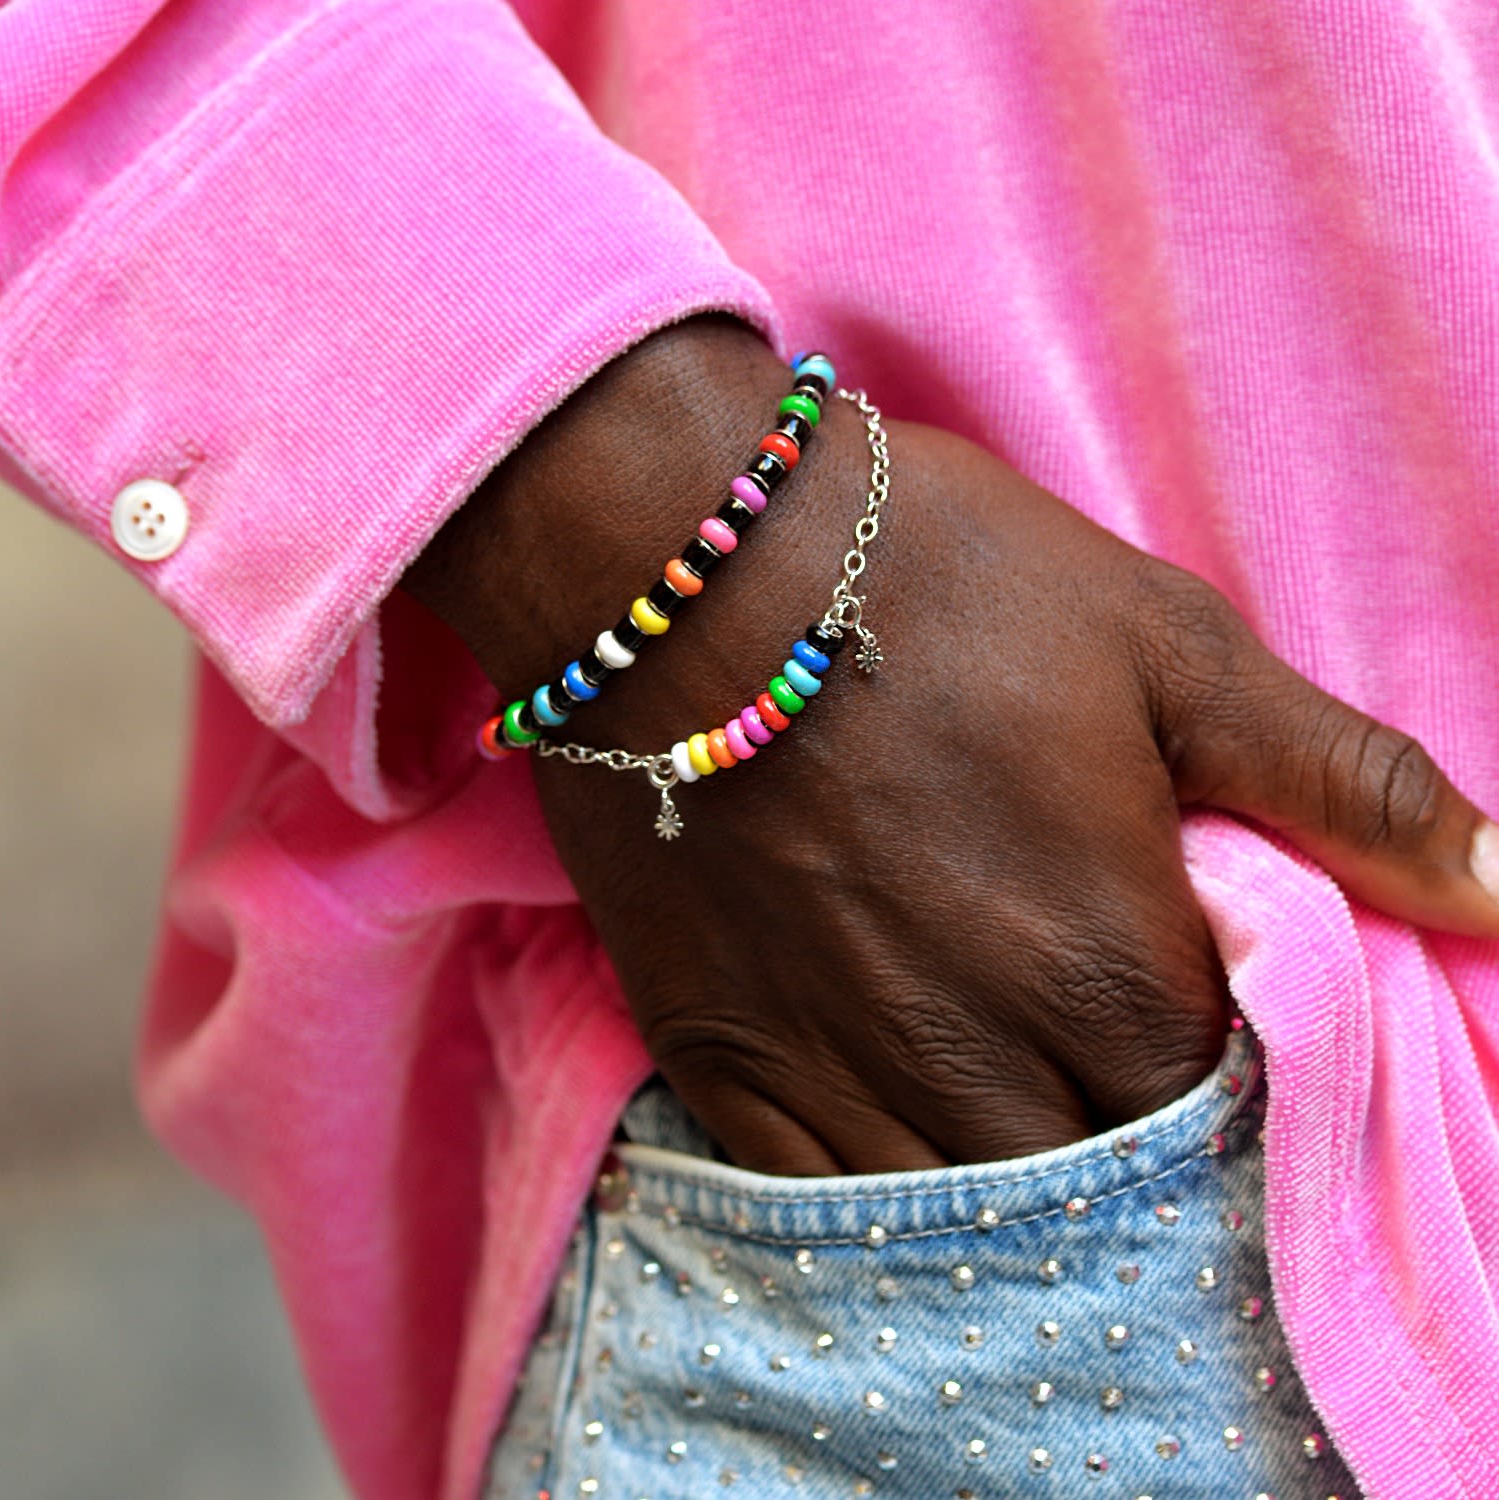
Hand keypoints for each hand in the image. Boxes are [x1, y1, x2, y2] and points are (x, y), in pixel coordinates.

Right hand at [404, 317, 1498, 1172]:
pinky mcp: (726, 1057)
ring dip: (1007, 1191)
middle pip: (1095, 1183)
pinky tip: (899, 1148)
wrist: (676, 565)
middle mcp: (978, 1055)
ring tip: (1010, 1120)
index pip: (1222, 1119)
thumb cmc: (933, 584)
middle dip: (1122, 1145)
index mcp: (1109, 966)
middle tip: (1100, 1070)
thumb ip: (1341, 783)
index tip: (1196, 1032)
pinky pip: (820, 1200)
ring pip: (963, 1218)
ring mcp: (840, 1070)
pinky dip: (877, 1199)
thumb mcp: (1163, 645)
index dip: (1227, 1088)